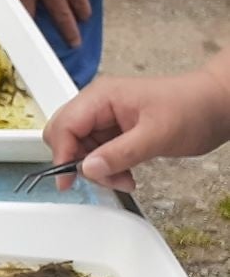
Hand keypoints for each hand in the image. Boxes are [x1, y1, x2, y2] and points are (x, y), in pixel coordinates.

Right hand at [43, 60, 229, 192]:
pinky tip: (125, 174)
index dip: (62, 153)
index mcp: (101, 96)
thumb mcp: (156, 136)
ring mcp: (106, 116)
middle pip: (66, 135)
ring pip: (81, 147)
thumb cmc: (191, 109)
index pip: (65, 125)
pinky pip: (98, 151)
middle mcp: (98, 104)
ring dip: (97, 168)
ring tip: (124, 179)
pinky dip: (108, 166)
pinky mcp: (115, 129)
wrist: (214, 106)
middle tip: (103, 178)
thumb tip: (88, 168)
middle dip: (80, 161)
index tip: (67, 179)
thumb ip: (120, 153)